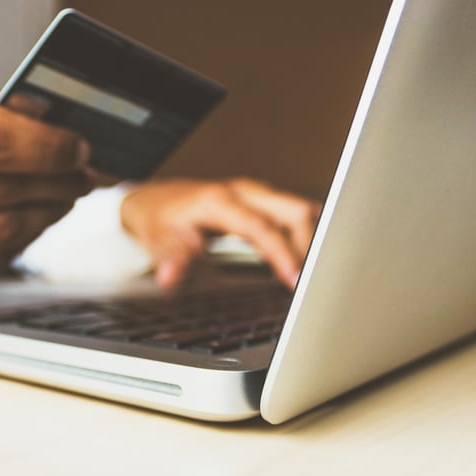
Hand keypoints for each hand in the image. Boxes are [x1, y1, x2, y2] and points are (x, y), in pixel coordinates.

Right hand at [0, 84, 90, 316]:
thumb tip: (44, 119)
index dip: (45, 143)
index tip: (77, 145)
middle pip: (0, 185)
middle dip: (56, 178)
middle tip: (82, 173)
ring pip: (1, 230)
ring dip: (45, 213)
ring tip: (61, 198)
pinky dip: (16, 244)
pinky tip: (25, 227)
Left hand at [120, 178, 320, 288]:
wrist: (156, 200)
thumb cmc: (159, 220)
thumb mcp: (157, 240)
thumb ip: (170, 258)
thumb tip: (170, 276)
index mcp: (219, 200)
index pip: (261, 226)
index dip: (282, 253)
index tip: (295, 280)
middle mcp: (243, 192)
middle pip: (294, 210)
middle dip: (311, 245)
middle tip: (316, 282)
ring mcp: (256, 194)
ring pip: (301, 210)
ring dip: (314, 240)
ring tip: (320, 275)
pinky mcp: (263, 202)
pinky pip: (295, 215)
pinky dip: (308, 235)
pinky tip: (311, 260)